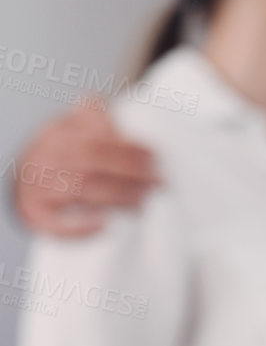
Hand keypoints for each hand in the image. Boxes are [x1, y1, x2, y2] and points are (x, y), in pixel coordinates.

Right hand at [13, 97, 158, 235]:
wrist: (28, 177)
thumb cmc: (65, 150)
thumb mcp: (76, 124)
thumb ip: (101, 117)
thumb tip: (135, 123)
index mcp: (59, 131)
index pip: (94, 135)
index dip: (128, 147)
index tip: (155, 157)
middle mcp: (45, 155)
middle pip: (90, 161)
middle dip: (130, 172)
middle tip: (159, 182)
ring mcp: (37, 184)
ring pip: (78, 189)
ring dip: (116, 197)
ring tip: (142, 202)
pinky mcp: (34, 212)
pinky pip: (53, 223)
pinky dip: (78, 228)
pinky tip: (105, 226)